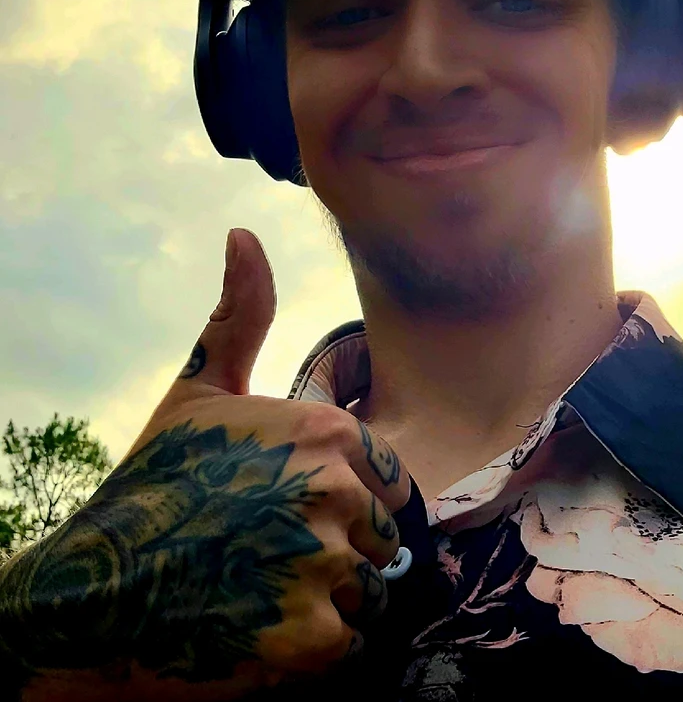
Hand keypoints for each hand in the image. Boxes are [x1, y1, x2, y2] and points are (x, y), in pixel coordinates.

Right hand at [5, 228, 409, 701]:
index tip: (296, 512)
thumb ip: (240, 312)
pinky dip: (316, 647)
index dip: (349, 501)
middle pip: (383, 537)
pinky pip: (351, 643)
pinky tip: (265, 630)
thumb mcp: (199, 387)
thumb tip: (243, 232)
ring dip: (330, 599)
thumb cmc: (155, 481)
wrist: (95, 587)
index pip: (389, 479)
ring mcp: (322, 565)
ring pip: (371, 591)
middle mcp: (334, 491)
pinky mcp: (307, 639)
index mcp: (326, 431)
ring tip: (267, 590)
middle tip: (273, 556)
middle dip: (342, 551)